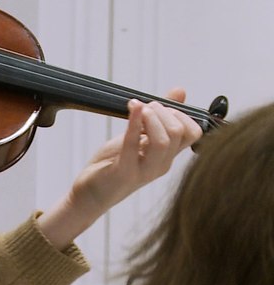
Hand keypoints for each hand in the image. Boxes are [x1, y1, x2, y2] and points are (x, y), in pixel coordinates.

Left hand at [37, 88, 202, 247]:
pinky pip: (133, 145)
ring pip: (163, 141)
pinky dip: (135, 122)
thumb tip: (180, 91)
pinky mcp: (124, 171)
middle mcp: (161, 164)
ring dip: (151, 117)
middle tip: (145, 106)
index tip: (160, 106)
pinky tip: (132, 107)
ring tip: (138, 107)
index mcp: (168, 155)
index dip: (180, 114)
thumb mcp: (139, 136)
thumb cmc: (114, 163)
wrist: (91, 193)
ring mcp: (144, 169)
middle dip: (163, 110)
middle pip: (179, 133)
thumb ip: (158, 117)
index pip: (193, 133)